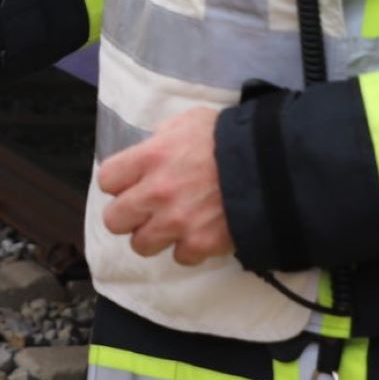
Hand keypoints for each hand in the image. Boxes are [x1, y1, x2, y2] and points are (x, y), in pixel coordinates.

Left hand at [95, 106, 233, 263]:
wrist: (271, 164)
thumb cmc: (228, 137)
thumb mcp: (188, 122)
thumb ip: (161, 138)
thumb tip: (150, 150)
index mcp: (149, 157)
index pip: (107, 180)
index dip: (119, 183)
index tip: (132, 184)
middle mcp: (156, 193)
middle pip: (114, 220)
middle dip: (129, 215)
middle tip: (147, 209)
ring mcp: (177, 222)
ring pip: (141, 245)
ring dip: (155, 236)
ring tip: (173, 224)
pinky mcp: (200, 244)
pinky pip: (179, 257)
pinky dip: (189, 248)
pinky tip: (201, 232)